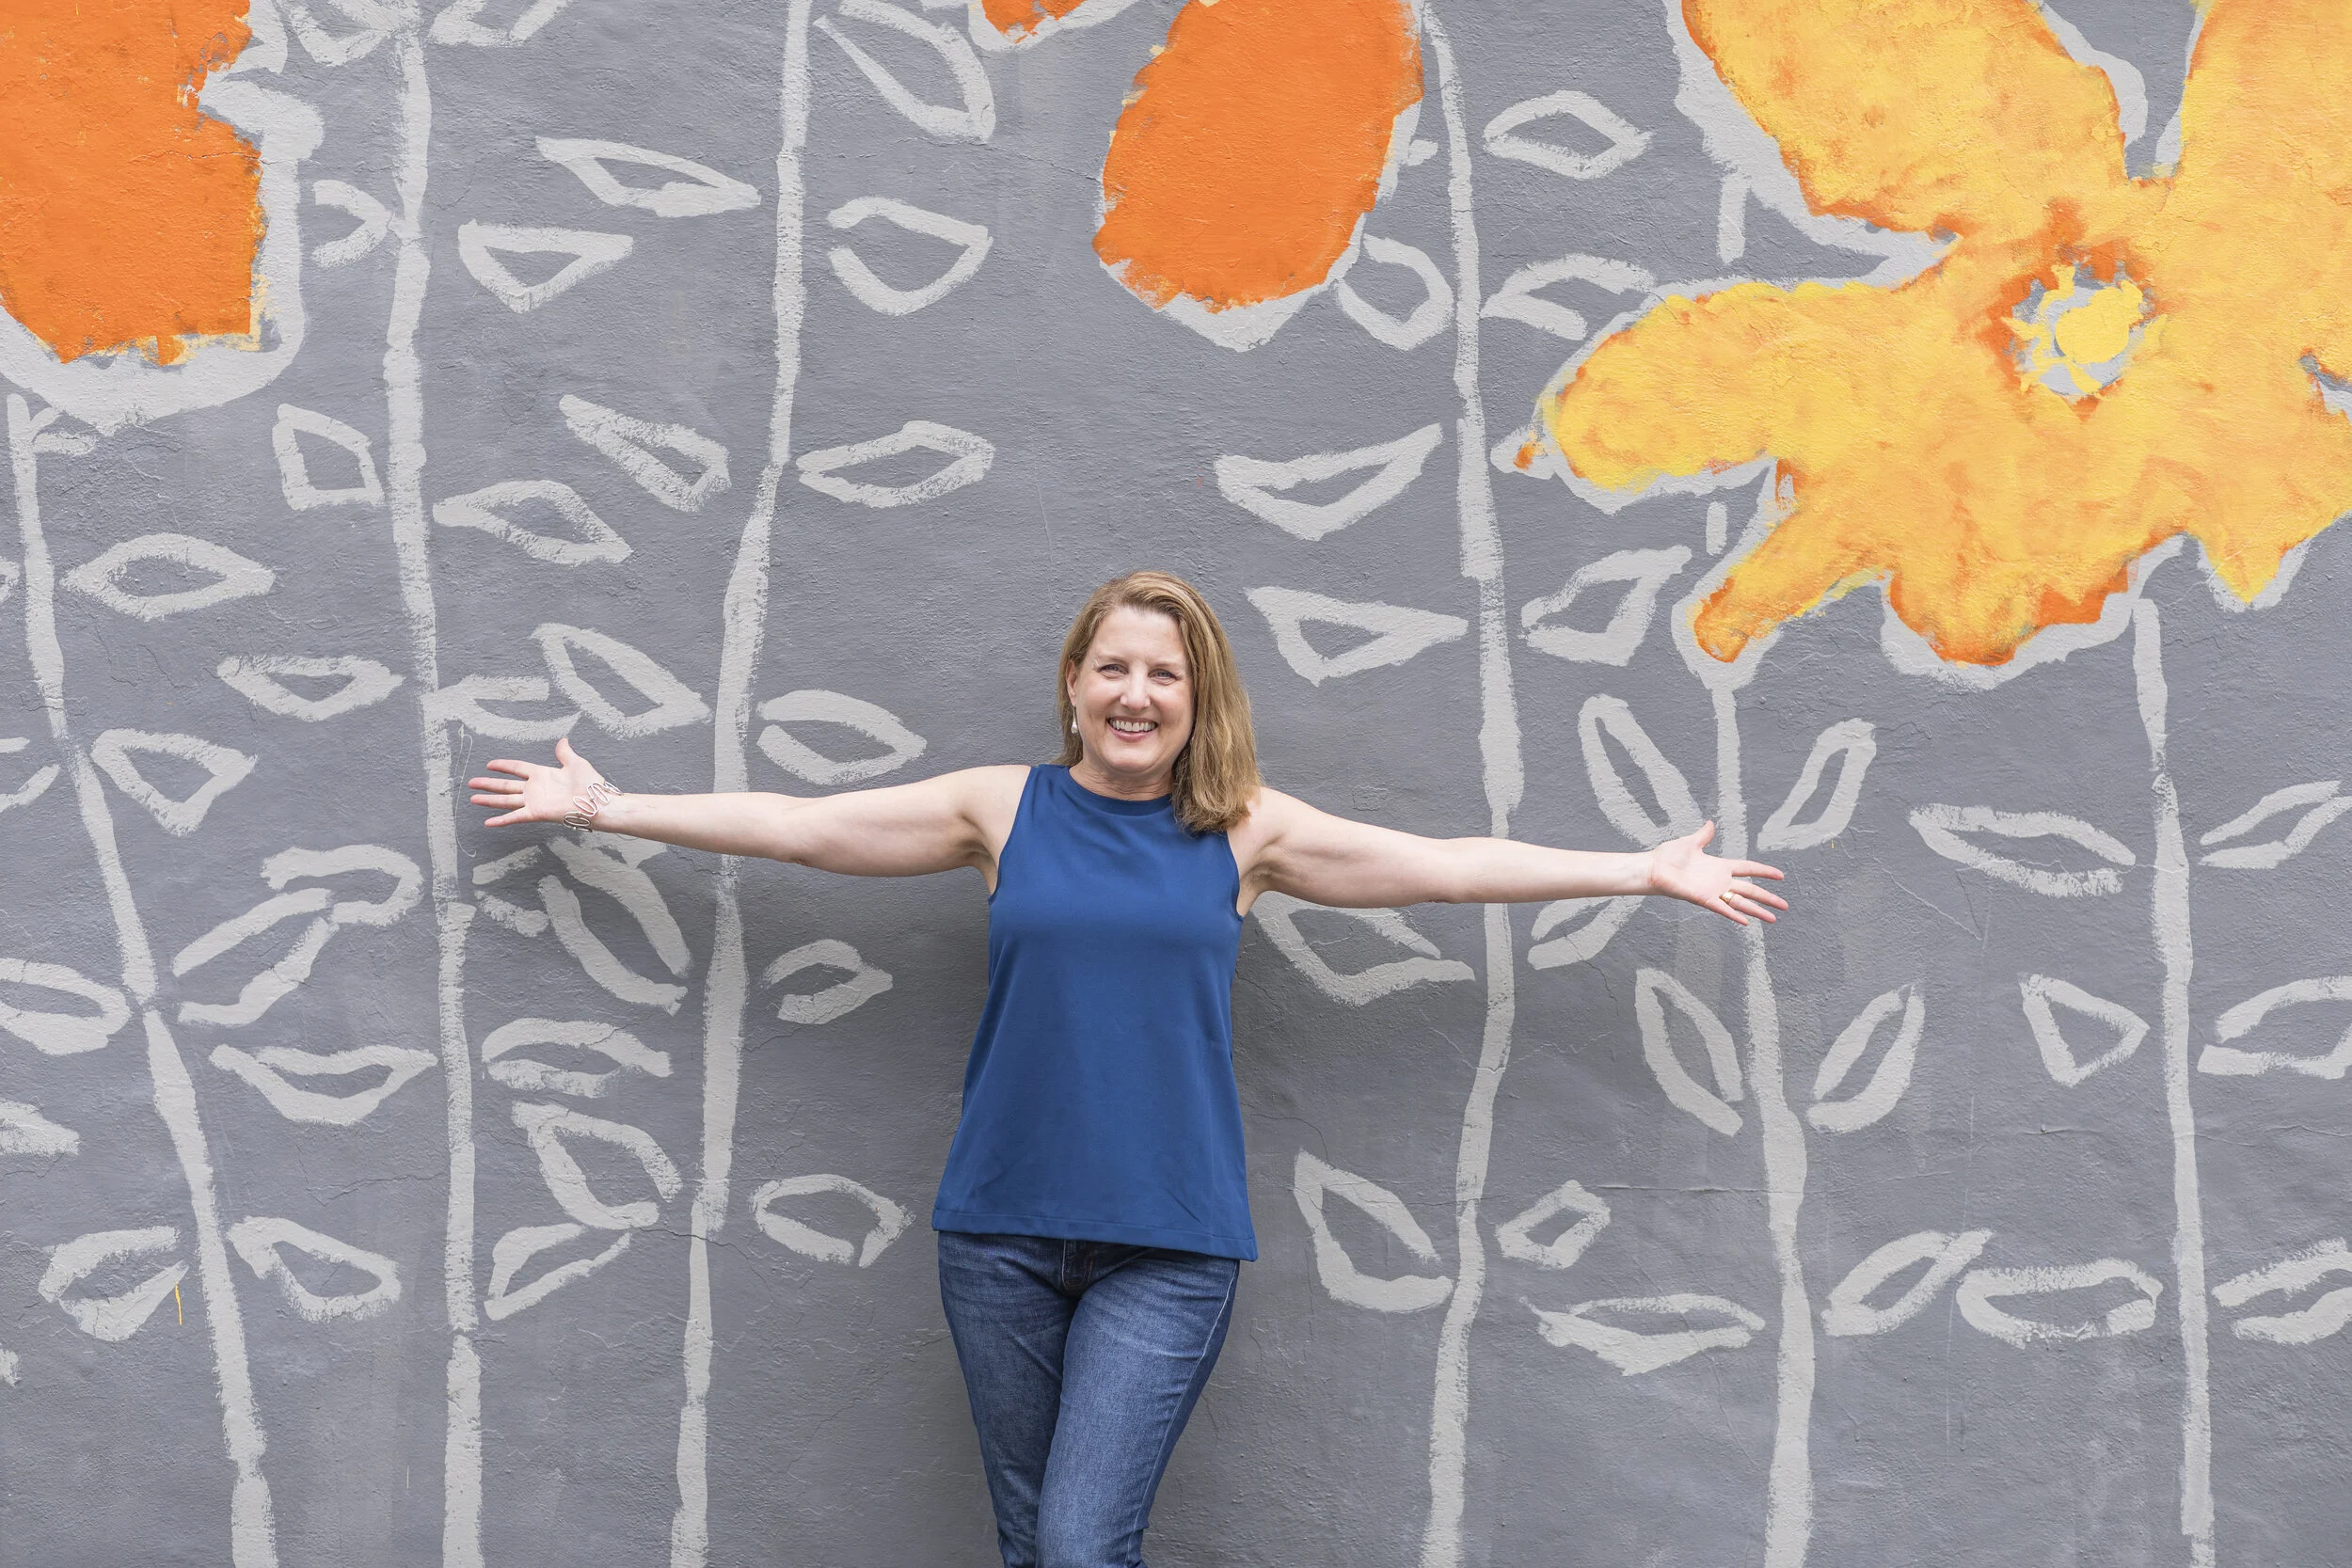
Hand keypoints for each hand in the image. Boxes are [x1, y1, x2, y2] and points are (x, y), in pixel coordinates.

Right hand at [468, 737, 605, 827]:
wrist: (597, 803)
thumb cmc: (590, 785)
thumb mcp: (576, 763)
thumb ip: (565, 753)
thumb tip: (562, 740)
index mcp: (542, 774)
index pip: (517, 768)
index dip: (503, 766)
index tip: (489, 764)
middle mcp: (535, 788)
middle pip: (506, 785)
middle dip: (488, 784)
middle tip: (471, 783)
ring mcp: (534, 801)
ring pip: (506, 800)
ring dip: (489, 800)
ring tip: (472, 798)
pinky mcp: (536, 813)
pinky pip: (515, 817)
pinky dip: (501, 820)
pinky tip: (487, 822)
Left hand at [1647, 821, 1788, 925]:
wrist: (1653, 867)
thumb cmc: (1668, 856)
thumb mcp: (1690, 843)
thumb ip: (1704, 835)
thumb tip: (1711, 823)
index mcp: (1720, 866)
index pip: (1748, 868)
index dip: (1764, 872)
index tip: (1780, 876)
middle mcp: (1720, 881)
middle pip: (1750, 890)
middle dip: (1768, 897)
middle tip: (1785, 906)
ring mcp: (1713, 891)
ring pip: (1740, 902)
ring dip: (1757, 910)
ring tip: (1773, 919)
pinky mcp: (1703, 899)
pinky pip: (1721, 908)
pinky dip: (1733, 914)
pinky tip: (1747, 922)